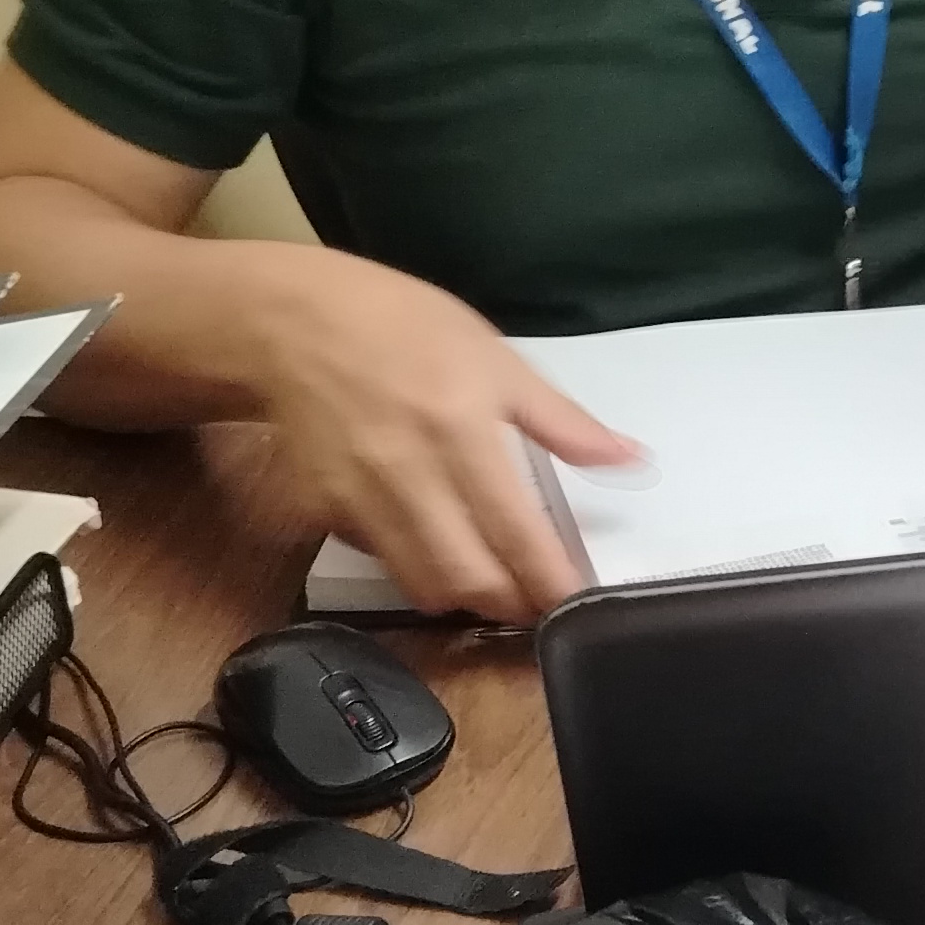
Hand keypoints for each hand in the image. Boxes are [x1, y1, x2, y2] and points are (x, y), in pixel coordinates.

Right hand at [241, 252, 637, 623]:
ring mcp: (359, 496)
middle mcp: (409, 473)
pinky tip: (432, 542)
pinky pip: (379, 558)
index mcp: (462, 431)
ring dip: (463, 596)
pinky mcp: (323, 509)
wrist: (293, 322)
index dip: (548, 582)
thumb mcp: (497, 359)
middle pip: (465, 577)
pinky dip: (412, 564)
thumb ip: (564, 423)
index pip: (515, 532)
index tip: (574, 603)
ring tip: (492, 581)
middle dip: (509, 603)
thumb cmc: (406, 329)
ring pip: (419, 583)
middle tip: (535, 599)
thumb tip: (631, 459)